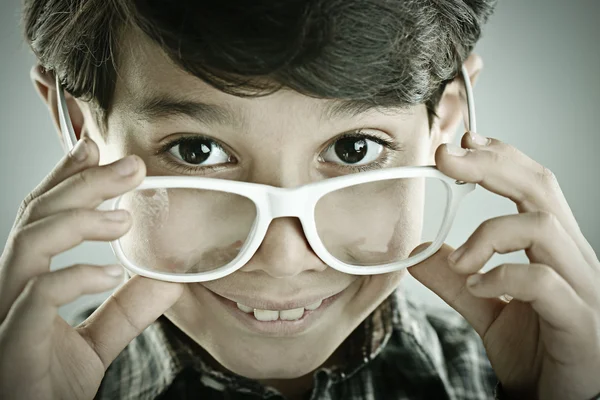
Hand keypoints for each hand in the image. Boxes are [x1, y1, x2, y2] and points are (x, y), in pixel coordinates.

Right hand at [0, 137, 182, 399]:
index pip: (43, 216)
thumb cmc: (50, 385)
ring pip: (29, 243)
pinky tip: (110, 274)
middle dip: (82, 182)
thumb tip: (169, 282)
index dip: (66, 178)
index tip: (98, 148)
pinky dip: (74, 277)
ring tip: (124, 217)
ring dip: (79, 219)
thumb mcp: (98, 341)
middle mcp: (11, 290)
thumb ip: (127, 310)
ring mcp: (6, 315)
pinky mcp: (13, 346)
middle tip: (131, 166)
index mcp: (29, 283)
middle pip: (37, 216)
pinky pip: (36, 297)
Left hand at [407, 132, 599, 399]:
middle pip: (540, 189)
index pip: (533, 185)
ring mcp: (582, 287)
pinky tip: (478, 287)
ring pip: (542, 226)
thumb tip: (420, 250)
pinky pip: (544, 280)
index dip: (502, 157)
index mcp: (553, 249)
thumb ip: (455, 278)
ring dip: (490, 233)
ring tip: (463, 261)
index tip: (465, 141)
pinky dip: (503, 276)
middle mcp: (572, 259)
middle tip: (447, 159)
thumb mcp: (485, 307)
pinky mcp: (580, 320)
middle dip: (492, 165)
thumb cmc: (536, 350)